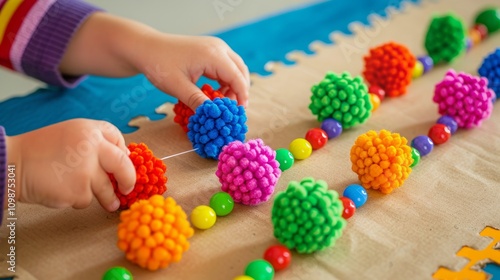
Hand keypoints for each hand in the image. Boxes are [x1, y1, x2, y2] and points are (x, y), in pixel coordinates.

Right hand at [6, 119, 134, 211]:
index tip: (124, 161)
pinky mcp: (78, 191)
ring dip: (108, 198)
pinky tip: (64, 191)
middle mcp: (91, 148)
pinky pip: (87, 200)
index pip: (117, 138)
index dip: (123, 151)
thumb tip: (124, 157)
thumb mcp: (70, 133)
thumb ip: (95, 142)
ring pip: (106, 189)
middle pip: (123, 165)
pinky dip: (78, 199)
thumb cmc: (40, 150)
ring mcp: (86, 171)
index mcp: (89, 130)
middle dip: (129, 180)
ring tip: (110, 203)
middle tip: (129, 189)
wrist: (12, 165)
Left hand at [60, 13, 249, 110]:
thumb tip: (213, 117)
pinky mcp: (209, 51)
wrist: (145, 47)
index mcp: (213, 55)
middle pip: (240, 71)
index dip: (241, 97)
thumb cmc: (159, 65)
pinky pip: (225, 67)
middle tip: (233, 112)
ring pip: (234, 69)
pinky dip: (225, 81)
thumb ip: (197, 101)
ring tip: (223, 104)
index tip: (238, 114)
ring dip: (232, 86)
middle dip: (240, 92)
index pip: (237, 78)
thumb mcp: (178, 87)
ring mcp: (214, 47)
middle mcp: (218, 48)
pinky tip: (216, 94)